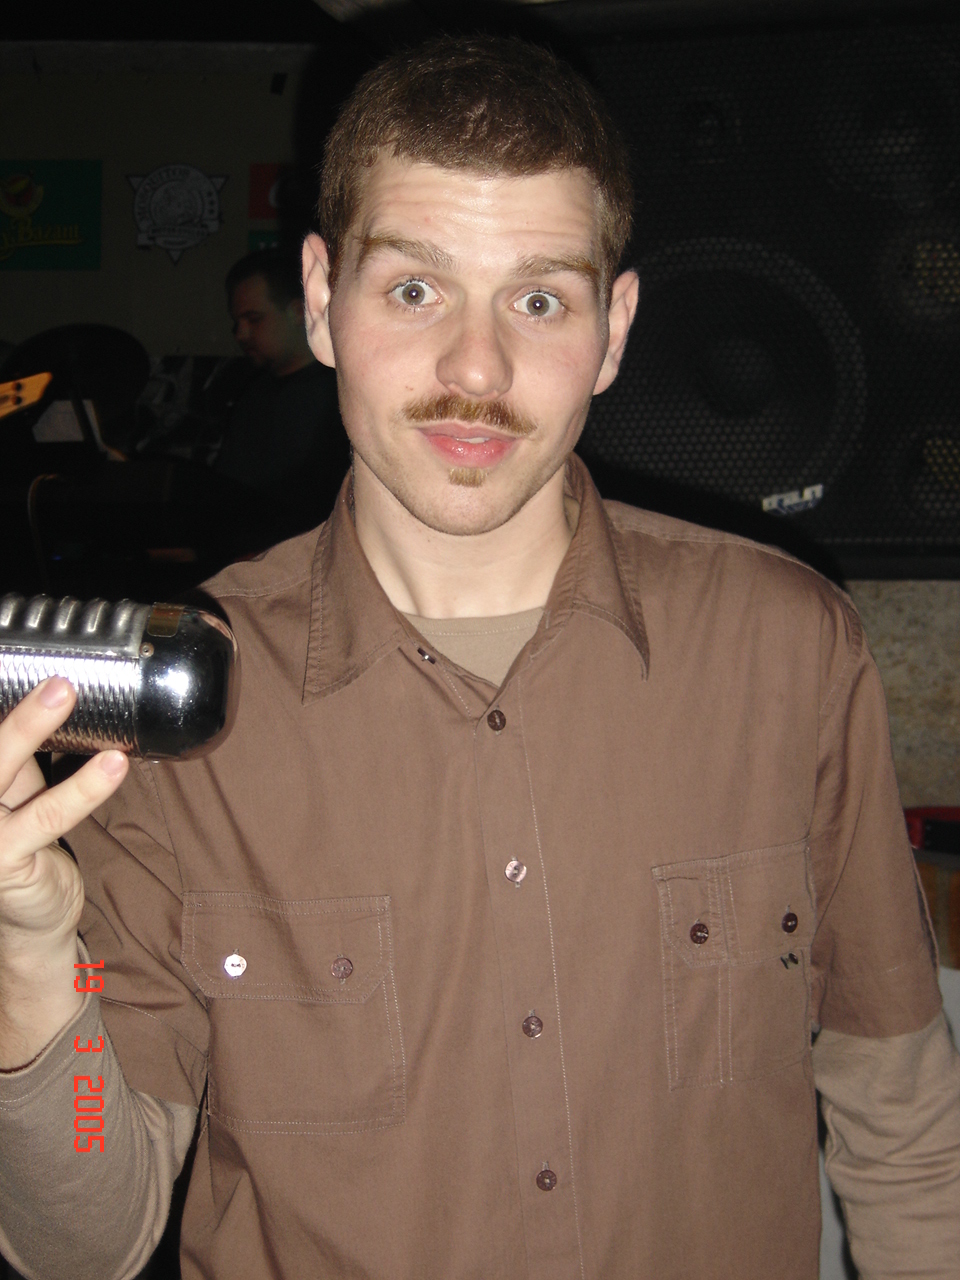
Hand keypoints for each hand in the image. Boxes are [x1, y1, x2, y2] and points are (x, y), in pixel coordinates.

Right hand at [0, 678, 127, 1066]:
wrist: (33, 921)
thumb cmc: (23, 843)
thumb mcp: (15, 791)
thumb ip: (19, 751)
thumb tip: (50, 690)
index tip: (10, 651)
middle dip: (7, 706)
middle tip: (39, 663)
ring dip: (31, 727)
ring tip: (65, 691)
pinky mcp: (4, 859)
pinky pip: (49, 816)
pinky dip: (84, 788)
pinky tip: (114, 764)